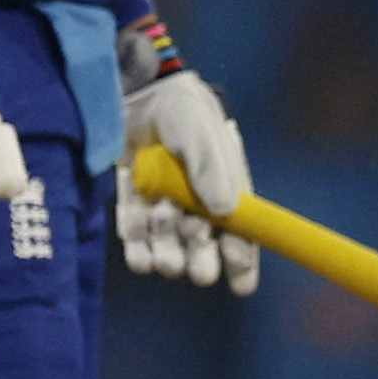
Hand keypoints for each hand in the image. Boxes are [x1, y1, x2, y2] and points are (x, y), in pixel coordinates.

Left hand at [118, 71, 258, 294]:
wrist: (138, 94)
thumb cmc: (181, 112)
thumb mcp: (201, 135)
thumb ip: (210, 170)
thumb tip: (224, 209)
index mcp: (223, 190)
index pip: (240, 234)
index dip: (242, 261)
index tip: (241, 284)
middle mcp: (195, 206)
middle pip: (202, 250)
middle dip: (202, 262)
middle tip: (199, 271)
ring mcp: (163, 208)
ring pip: (168, 251)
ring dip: (168, 252)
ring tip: (163, 223)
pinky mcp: (134, 206)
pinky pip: (137, 242)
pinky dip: (139, 249)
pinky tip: (141, 246)